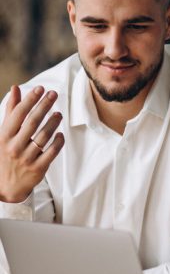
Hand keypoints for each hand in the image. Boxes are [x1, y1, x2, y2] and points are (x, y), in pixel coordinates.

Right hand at [0, 85, 63, 202]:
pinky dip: (57, 142)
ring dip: (53, 123)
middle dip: (44, 106)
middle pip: (32, 122)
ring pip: (43, 137)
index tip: (40, 88)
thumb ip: (12, 110)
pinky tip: (60, 134)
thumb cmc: (6, 153)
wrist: (5, 185)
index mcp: (4, 136)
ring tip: (59, 114)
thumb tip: (15, 88)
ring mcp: (26, 158)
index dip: (30, 100)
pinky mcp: (38, 168)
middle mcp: (14, 146)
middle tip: (54, 94)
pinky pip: (51, 152)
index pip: (18, 114)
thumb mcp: (4, 133)